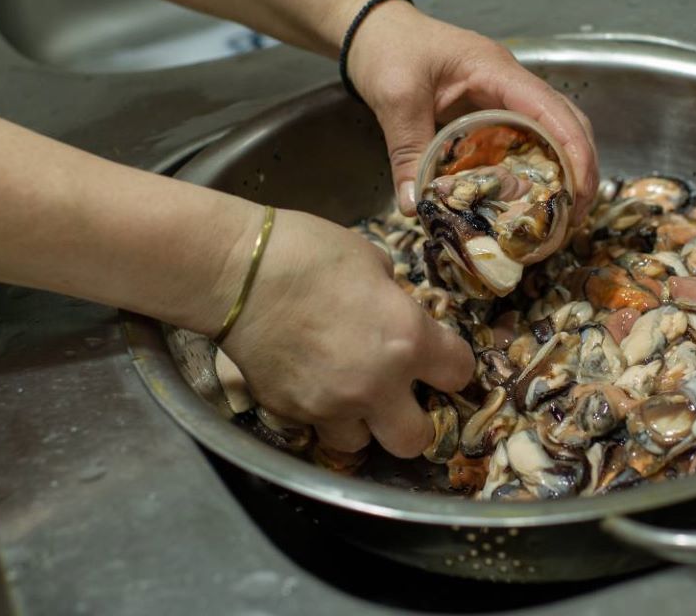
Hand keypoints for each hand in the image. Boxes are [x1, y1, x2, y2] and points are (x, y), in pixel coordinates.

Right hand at [219, 209, 474, 456]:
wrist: (235, 271)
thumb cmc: (308, 252)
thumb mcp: (372, 261)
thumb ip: (394, 298)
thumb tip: (395, 310)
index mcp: (408, 339)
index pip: (459, 373)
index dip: (453, 365)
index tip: (442, 359)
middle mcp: (376, 385)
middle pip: (415, 440)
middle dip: (414, 421)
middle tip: (401, 397)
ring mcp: (329, 405)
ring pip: (360, 444)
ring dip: (362, 423)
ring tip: (350, 395)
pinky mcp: (289, 411)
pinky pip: (315, 427)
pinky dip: (319, 413)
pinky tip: (311, 383)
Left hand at [345, 1, 598, 220]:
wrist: (371, 27)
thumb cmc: (387, 48)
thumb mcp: (395, 99)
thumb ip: (407, 151)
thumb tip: (416, 204)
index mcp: (495, 70)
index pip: (552, 109)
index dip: (574, 150)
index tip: (581, 191)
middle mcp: (509, 80)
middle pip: (566, 120)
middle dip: (580, 166)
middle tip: (576, 215)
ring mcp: (501, 94)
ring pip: (552, 129)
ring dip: (564, 167)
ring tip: (562, 211)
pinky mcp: (488, 108)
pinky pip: (524, 136)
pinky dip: (536, 165)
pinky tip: (529, 194)